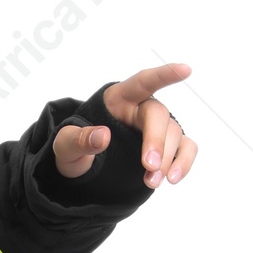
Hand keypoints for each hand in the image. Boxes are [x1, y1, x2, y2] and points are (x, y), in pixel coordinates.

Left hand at [52, 62, 198, 188]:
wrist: (82, 169)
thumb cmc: (75, 148)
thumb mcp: (66, 146)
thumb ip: (79, 140)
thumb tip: (103, 135)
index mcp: (117, 99)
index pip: (142, 82)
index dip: (163, 75)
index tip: (185, 70)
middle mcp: (141, 108)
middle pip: (158, 115)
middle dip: (156, 140)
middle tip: (150, 166)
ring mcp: (155, 127)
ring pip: (173, 133)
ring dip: (167, 159)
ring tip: (152, 181)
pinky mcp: (166, 147)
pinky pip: (185, 148)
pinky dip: (183, 162)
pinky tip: (173, 178)